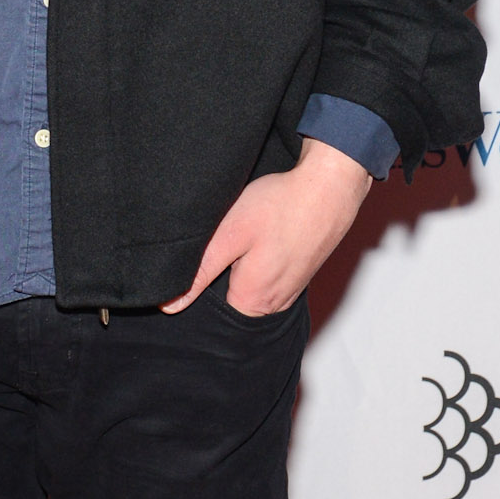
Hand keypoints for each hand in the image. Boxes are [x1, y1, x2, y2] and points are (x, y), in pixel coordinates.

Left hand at [162, 138, 374, 316]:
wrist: (329, 187)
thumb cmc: (280, 206)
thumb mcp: (229, 236)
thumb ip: (199, 274)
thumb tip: (170, 306)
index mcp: (251, 302)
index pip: (208, 312)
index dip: (197, 286)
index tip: (203, 259)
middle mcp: (273, 306)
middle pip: (229, 303)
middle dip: (219, 279)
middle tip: (224, 244)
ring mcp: (289, 292)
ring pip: (249, 289)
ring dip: (240, 270)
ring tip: (243, 242)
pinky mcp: (298, 277)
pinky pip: (268, 280)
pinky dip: (259, 264)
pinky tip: (260, 242)